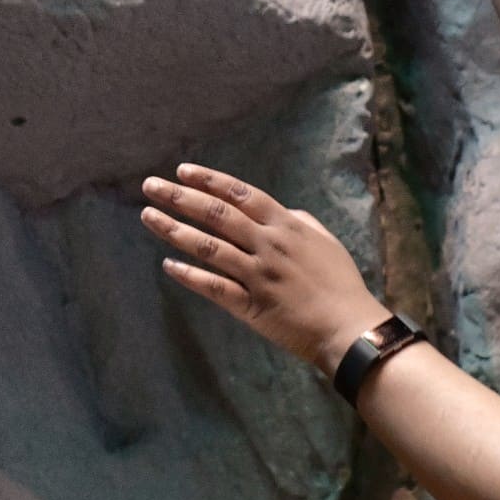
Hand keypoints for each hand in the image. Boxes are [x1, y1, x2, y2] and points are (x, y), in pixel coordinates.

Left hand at [141, 164, 383, 377]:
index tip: (183, 170)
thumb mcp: (326, 243)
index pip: (241, 194)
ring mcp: (259, 275)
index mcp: (286, 226)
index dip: (210, 180)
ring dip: (175, 230)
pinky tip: (168, 264)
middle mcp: (269, 245)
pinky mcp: (253, 306)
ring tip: (148, 216)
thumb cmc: (342, 285)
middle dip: (180, 197)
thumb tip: (283, 211)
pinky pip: (215, 287)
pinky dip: (190, 275)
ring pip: (209, 247)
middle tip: (151, 185)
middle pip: (217, 214)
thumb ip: (301, 222)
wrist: (351, 329)